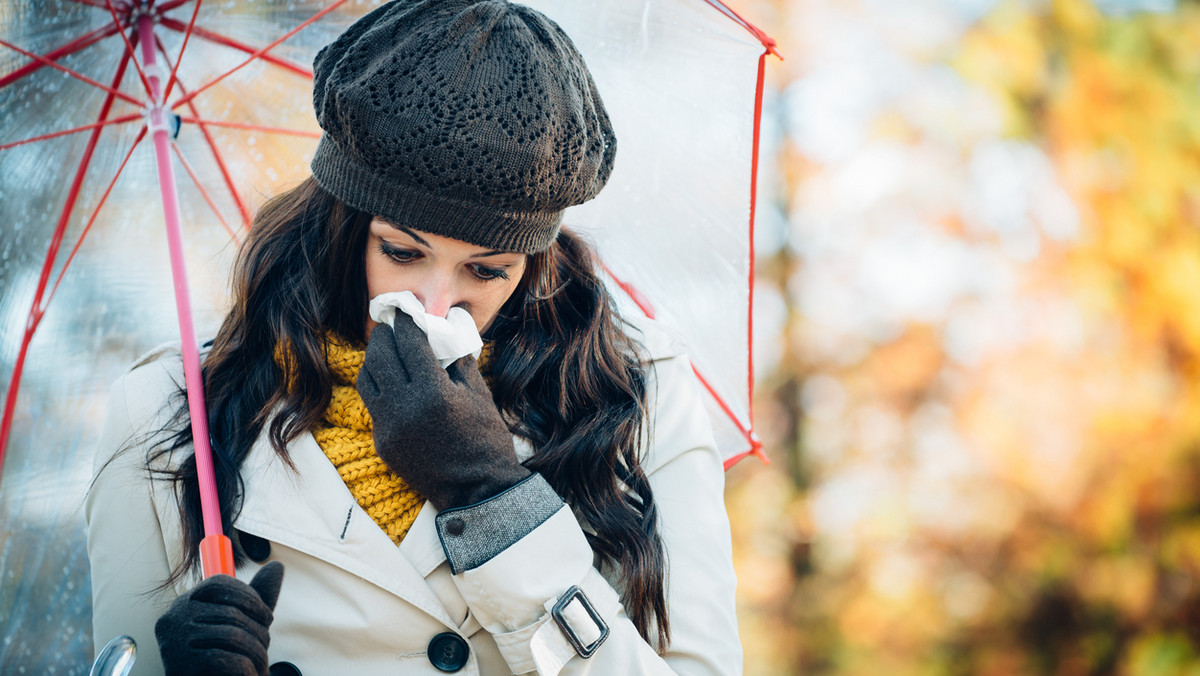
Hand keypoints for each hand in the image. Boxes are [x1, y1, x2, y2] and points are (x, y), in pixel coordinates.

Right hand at [155, 562, 284, 675]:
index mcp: (184, 603)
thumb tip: (276, 565)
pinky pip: (226, 658)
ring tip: (260, 663)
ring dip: (256, 651)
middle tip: (265, 646)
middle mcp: (173, 618)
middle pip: (230, 611)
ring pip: (232, 635)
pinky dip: (246, 668)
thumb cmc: (224, 655)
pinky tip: (249, 673)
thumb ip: (254, 598)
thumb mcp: (239, 623)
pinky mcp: (183, 665)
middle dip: (258, 630)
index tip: (267, 618)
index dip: (250, 598)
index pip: (219, 583)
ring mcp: (175, 642)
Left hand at [357, 313, 529, 509]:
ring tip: (387, 350)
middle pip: (380, 356)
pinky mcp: (382, 443)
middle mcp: (405, 407)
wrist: (477, 491)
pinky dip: (379, 387)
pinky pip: (373, 405)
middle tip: (392, 325)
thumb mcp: (479, 395)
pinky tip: (392, 381)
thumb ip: (459, 360)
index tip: (409, 313)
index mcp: (433, 392)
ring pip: (367, 378)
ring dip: (375, 359)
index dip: (408, 323)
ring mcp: (389, 427)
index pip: (410, 343)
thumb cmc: (486, 440)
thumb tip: (448, 330)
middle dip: (385, 335)